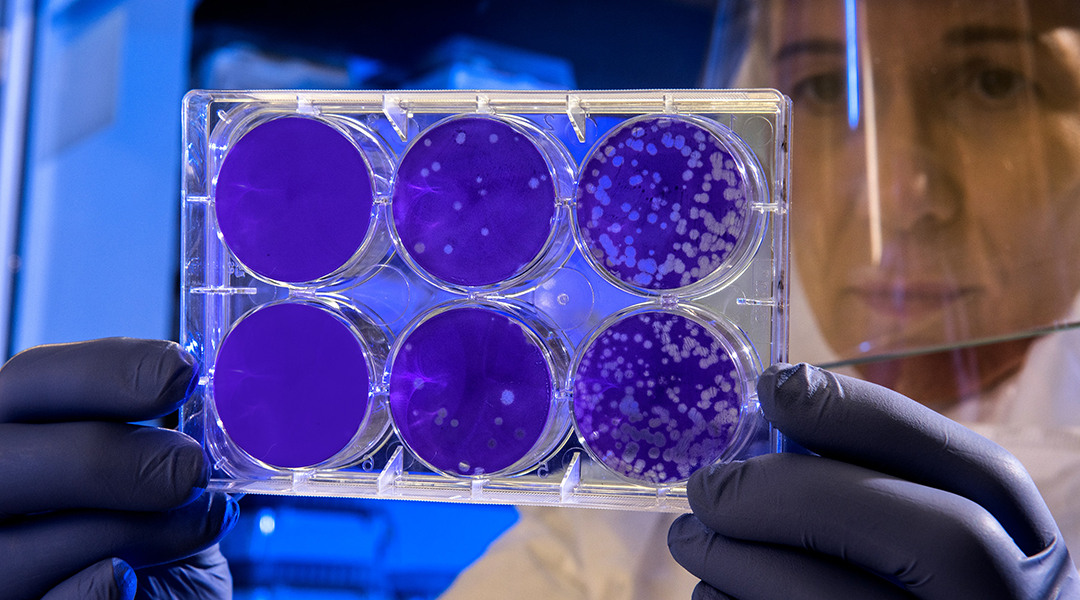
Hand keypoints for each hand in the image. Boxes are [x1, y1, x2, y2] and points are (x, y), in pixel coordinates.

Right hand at [0, 338, 236, 599]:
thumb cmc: (159, 542)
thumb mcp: (163, 485)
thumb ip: (163, 444)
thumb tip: (214, 398)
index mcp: (17, 437)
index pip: (31, 380)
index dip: (103, 371)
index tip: (181, 372)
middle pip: (1, 460)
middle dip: (104, 456)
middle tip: (189, 468)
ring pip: (13, 548)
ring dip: (122, 529)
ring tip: (197, 523)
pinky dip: (89, 591)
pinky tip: (129, 578)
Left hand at [668, 363, 1079, 599]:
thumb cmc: (913, 590)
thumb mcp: (933, 534)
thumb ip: (882, 484)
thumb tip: (779, 410)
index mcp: (1030, 555)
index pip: (982, 473)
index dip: (873, 420)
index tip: (775, 387)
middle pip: (930, 539)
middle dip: (799, 496)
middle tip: (708, 485)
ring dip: (739, 561)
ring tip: (694, 539)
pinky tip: (717, 588)